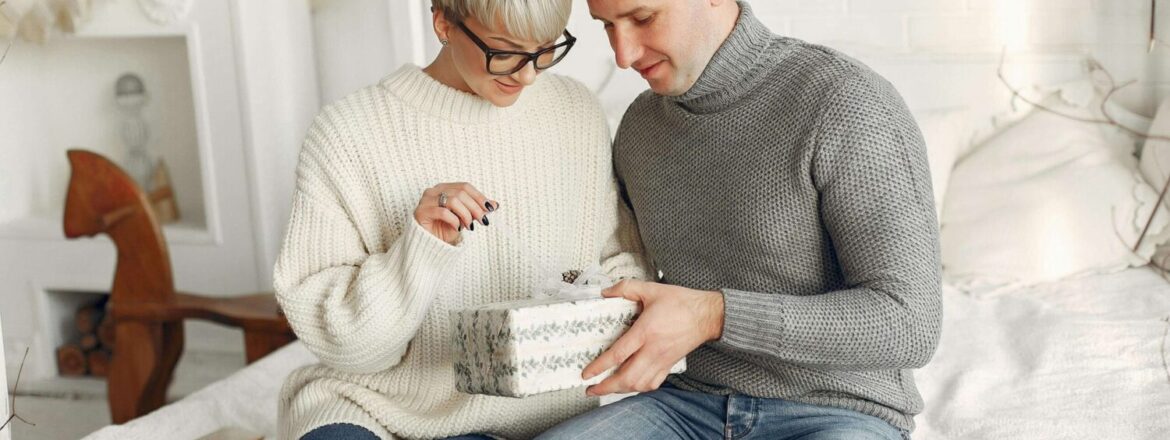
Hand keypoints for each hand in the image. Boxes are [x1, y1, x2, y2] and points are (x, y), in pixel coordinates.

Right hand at [413, 182, 497, 244]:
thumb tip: (495, 204)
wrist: (429, 245)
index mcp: (444, 188)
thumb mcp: (465, 218)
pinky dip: (454, 220)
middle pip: (460, 193)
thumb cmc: (444, 230)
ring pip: (452, 200)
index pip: (465, 187)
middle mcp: (434, 191)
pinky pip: (443, 212)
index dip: (479, 197)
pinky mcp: (421, 212)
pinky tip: (458, 228)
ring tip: (469, 226)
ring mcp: (426, 200)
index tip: (490, 208)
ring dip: (465, 214)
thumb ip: (477, 209)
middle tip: (483, 220)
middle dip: (475, 207)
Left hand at [582, 280, 724, 395]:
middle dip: (606, 387)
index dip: (599, 366)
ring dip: (621, 390)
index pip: (618, 354)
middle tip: (591, 389)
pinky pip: (653, 383)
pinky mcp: (670, 365)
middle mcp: (653, 350)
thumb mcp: (651, 289)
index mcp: (646, 332)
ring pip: (639, 384)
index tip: (586, 373)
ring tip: (607, 389)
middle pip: (627, 378)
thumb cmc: (681, 302)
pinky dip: (639, 388)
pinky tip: (630, 386)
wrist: (707, 315)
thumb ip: (626, 288)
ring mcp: (662, 360)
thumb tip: (605, 292)